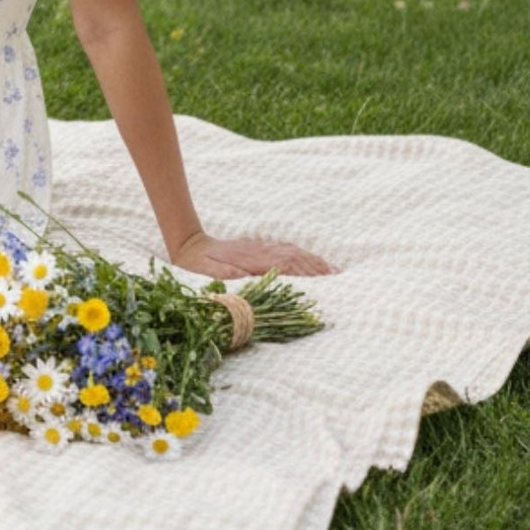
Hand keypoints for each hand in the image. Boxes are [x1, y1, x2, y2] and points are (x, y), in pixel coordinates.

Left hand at [168, 228, 336, 278]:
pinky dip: (304, 257)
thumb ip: (226, 277)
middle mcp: (261, 251)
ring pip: (293, 253)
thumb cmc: (197, 267)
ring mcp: (262, 248)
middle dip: (317, 269)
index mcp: (251, 259)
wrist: (190, 246)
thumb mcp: (207, 274)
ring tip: (335, 273)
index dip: (305, 274)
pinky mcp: (261, 249)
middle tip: (340, 281)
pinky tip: (315, 263)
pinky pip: (288, 251)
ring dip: (314, 263)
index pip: (284, 265)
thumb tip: (248, 280)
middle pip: (295, 258)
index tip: (325, 282)